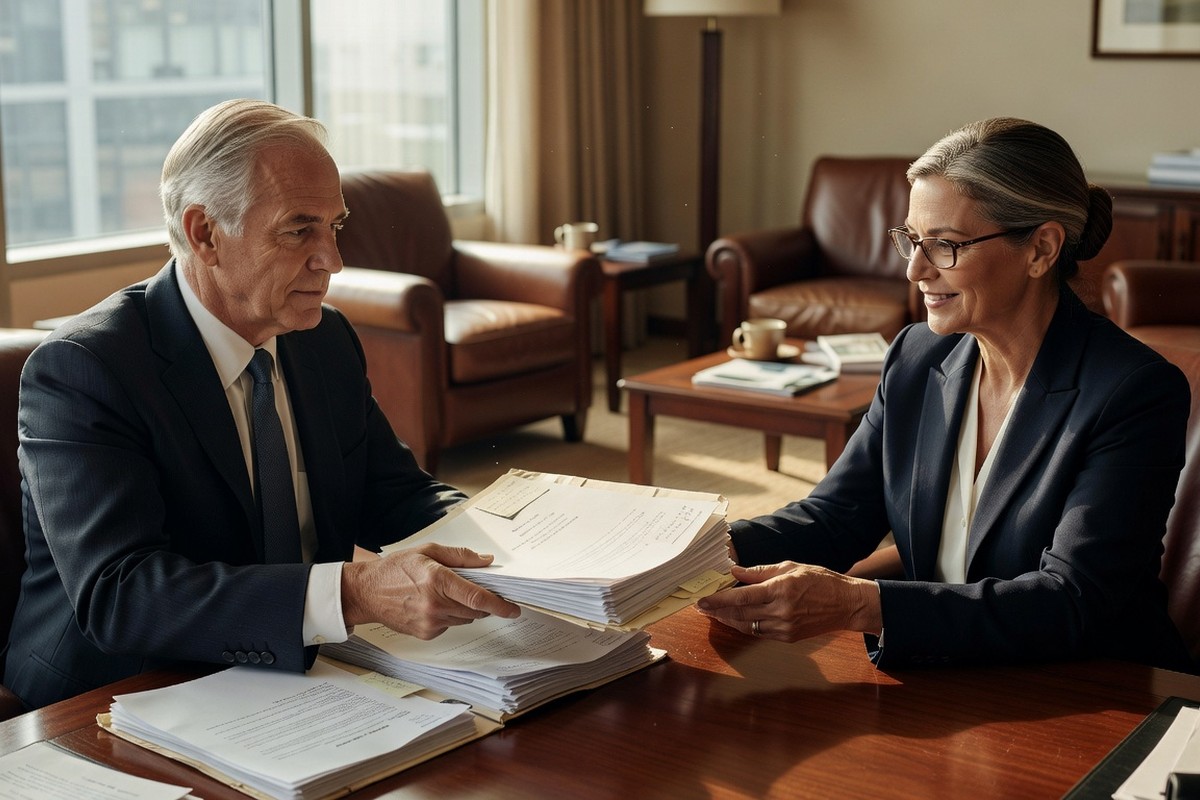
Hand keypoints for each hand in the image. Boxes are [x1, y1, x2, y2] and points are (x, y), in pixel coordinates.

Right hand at [341, 542, 520, 638]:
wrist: (366, 592)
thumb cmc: (396, 569)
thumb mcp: (428, 551)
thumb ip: (460, 557)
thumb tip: (486, 562)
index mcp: (438, 581)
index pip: (478, 597)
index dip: (500, 605)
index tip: (513, 608)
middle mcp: (436, 605)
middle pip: (476, 610)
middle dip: (482, 601)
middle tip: (475, 589)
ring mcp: (430, 623)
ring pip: (465, 619)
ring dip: (465, 608)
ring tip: (446, 593)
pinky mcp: (425, 634)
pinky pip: (450, 625)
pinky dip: (450, 616)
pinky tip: (433, 604)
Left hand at [696, 562, 881, 640]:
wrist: (846, 604)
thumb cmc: (820, 580)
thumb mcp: (790, 567)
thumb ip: (760, 572)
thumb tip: (734, 571)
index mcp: (780, 590)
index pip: (741, 597)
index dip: (718, 600)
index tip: (702, 600)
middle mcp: (780, 611)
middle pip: (740, 613)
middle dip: (717, 611)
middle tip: (702, 607)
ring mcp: (784, 627)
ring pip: (747, 626)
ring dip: (728, 620)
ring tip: (714, 613)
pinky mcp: (788, 637)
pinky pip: (759, 632)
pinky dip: (745, 625)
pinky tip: (736, 618)